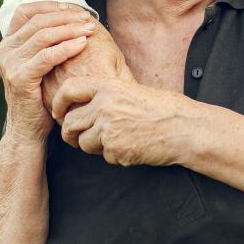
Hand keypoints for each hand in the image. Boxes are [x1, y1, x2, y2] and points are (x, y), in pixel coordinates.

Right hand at [7, 1, 133, 112]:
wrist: (27, 128)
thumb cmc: (40, 94)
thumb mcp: (39, 63)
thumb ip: (45, 43)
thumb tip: (73, 18)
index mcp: (8, 43)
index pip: (25, 12)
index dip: (49, 6)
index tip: (72, 8)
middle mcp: (5, 50)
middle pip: (38, 22)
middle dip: (66, 17)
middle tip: (88, 19)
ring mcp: (10, 64)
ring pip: (43, 36)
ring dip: (69, 30)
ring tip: (89, 29)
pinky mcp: (20, 78)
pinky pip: (47, 57)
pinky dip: (66, 48)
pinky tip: (82, 44)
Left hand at [49, 76, 193, 166]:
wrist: (185, 128)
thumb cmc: (165, 108)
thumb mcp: (133, 90)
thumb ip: (107, 95)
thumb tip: (84, 104)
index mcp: (109, 87)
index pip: (69, 89)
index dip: (58, 102)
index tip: (58, 112)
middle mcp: (105, 106)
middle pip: (69, 122)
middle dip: (70, 134)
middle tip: (77, 138)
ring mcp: (109, 129)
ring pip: (83, 143)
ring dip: (93, 146)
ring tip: (115, 141)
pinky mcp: (116, 149)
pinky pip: (103, 156)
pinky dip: (114, 156)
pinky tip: (132, 147)